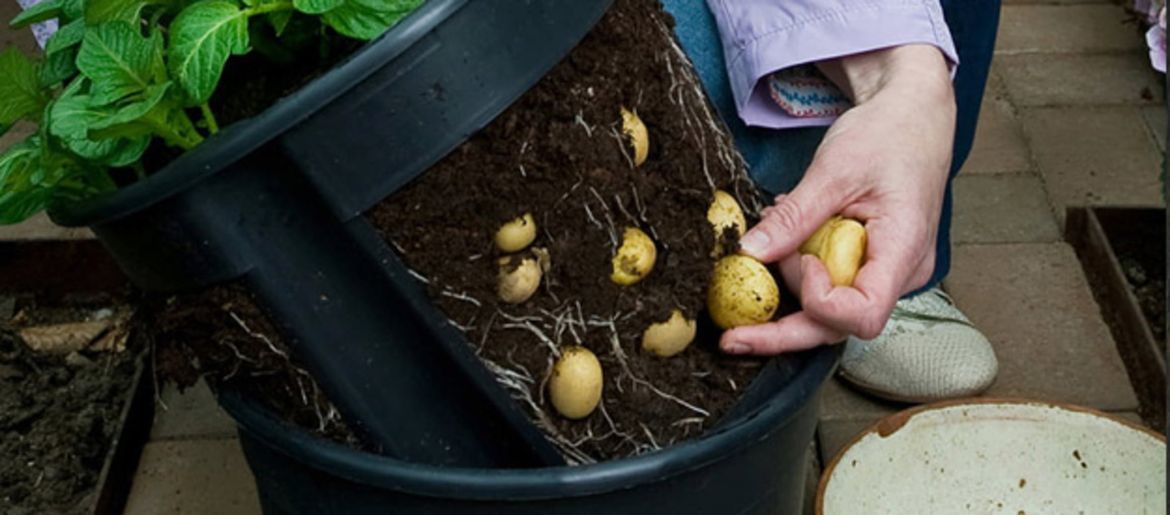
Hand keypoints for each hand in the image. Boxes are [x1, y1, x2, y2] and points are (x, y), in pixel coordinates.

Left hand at [720, 44, 955, 354]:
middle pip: (839, 326)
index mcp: (904, 251)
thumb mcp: (834, 169)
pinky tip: (784, 248)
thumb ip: (794, 217)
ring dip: (790, 293)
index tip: (802, 260)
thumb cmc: (887, 135)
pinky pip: (832, 287)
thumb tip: (751, 253)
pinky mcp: (871, 266)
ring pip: (832, 313)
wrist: (913, 117)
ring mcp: (888, 274)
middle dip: (782, 331)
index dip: (821, 303)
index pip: (863, 315)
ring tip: (766, 252)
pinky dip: (800, 274)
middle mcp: (902, 274)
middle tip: (730, 335)